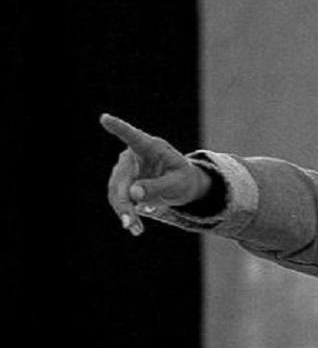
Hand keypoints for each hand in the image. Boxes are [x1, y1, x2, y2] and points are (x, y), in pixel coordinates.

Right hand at [101, 113, 209, 235]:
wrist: (180, 184)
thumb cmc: (183, 177)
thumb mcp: (177, 183)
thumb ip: (158, 186)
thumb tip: (134, 194)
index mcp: (150, 147)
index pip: (133, 136)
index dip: (119, 128)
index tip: (105, 118)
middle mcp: (132, 156)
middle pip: (121, 179)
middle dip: (123, 202)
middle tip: (129, 222)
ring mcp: (124, 169)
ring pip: (116, 192)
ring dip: (124, 211)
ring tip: (135, 229)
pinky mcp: (121, 183)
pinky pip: (119, 199)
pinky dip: (125, 213)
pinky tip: (134, 227)